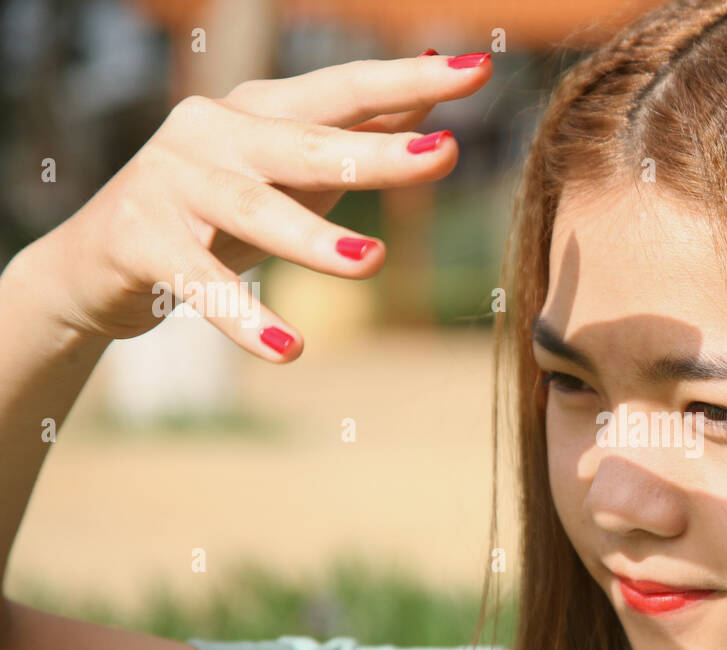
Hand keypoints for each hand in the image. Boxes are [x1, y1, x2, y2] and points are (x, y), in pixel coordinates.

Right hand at [27, 51, 491, 360]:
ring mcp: (171, 181)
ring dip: (312, 237)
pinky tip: (290, 350)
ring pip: (253, 209)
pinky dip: (244, 317)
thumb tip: (429, 103)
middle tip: (446, 153)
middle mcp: (213, 131)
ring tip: (370, 262)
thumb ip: (350, 138)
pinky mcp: (139, 240)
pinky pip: (200, 283)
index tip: (477, 69)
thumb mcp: (283, 172)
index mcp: (257, 111)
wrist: (95, 261)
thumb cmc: (212, 212)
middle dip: (378, 151)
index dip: (409, 81)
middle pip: (307, 142)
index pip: (343, 90)